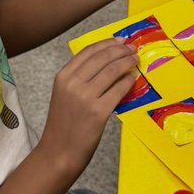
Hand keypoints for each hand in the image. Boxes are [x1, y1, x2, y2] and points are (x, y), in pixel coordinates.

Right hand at [40, 40, 137, 179]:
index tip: (120, 41)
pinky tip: (132, 78)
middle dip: (121, 50)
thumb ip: (79, 79)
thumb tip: (106, 62)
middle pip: (102, 57)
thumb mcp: (64, 95)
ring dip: (127, 62)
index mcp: (62, 77)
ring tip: (135, 60)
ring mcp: (86, 97)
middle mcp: (72, 83)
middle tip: (132, 49)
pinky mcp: (99, 112)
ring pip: (112, 70)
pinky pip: (118, 89)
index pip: (88, 51)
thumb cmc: (63, 125)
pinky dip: (128, 80)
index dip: (107, 43)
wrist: (59, 153)